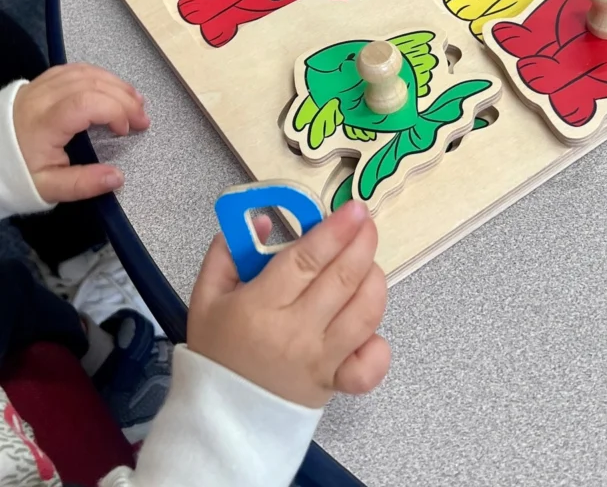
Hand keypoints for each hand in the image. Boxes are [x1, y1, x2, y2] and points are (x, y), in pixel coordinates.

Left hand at [13, 64, 149, 202]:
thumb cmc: (16, 174)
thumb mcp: (47, 188)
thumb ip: (82, 184)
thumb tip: (118, 177)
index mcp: (44, 122)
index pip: (88, 102)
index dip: (115, 110)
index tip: (127, 131)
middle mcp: (42, 97)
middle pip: (92, 83)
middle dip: (124, 98)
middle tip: (142, 118)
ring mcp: (40, 86)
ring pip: (85, 72)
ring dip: (115, 84)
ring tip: (135, 101)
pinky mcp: (40, 83)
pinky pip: (74, 69)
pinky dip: (99, 76)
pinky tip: (111, 87)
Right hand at [188, 200, 389, 408]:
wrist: (218, 419)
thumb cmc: (216, 352)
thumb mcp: (207, 297)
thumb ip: (228, 253)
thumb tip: (263, 220)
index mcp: (261, 306)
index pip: (307, 259)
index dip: (335, 230)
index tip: (353, 209)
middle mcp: (296, 331)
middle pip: (342, 279)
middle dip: (362, 243)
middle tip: (366, 223)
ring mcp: (319, 359)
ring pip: (363, 313)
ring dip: (374, 280)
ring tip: (368, 262)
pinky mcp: (334, 383)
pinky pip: (368, 365)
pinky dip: (378, 342)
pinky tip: (370, 323)